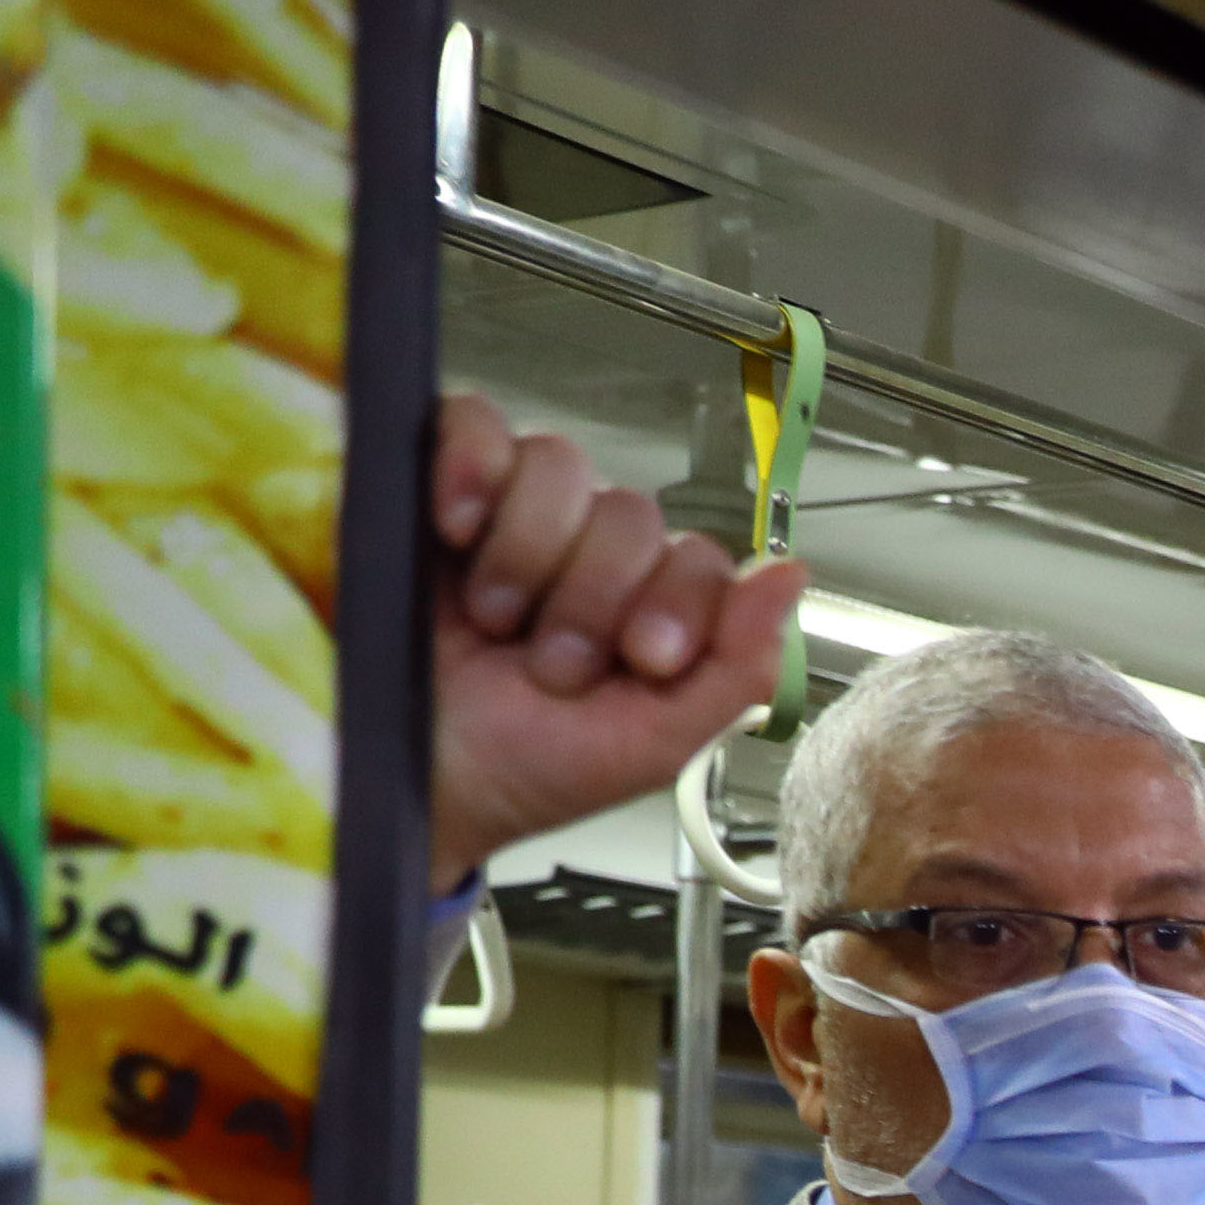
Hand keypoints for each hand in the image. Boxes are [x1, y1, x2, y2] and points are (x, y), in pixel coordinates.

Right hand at [427, 390, 806, 889]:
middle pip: (629, 512)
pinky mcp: (431, 480)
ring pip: (561, 465)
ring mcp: (507, 511)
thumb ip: (738, 666)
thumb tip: (792, 572)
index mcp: (646, 606)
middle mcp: (584, 550)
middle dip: (595, 595)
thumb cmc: (523, 769)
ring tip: (494, 619)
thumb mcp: (652, 743)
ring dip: (533, 550)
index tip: (641, 660)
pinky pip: (473, 421)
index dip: (677, 603)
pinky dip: (471, 463)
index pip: (697, 557)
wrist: (412, 784)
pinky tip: (456, 527)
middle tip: (548, 663)